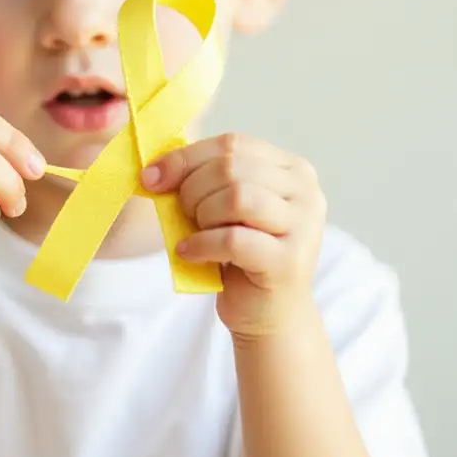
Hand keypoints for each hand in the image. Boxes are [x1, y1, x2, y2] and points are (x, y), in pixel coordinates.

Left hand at [141, 133, 325, 338]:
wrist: (267, 313)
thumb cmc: (240, 255)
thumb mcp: (222, 206)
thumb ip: (202, 178)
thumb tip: (154, 168)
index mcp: (291, 168)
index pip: (232, 144)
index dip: (186, 158)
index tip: (151, 177)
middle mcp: (305, 191)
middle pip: (232, 167)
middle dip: (192, 189)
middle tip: (181, 214)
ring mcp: (303, 226)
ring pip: (237, 197)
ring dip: (201, 215)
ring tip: (193, 233)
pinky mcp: (289, 261)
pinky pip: (233, 239)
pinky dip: (202, 243)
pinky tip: (189, 252)